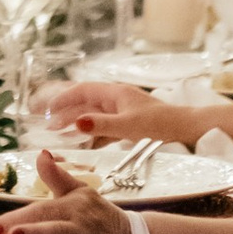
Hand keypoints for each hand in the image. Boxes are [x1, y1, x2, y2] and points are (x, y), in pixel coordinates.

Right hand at [38, 78, 201, 147]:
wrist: (187, 129)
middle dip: (65, 109)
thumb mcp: (128, 126)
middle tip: (45, 120)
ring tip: (58, 132)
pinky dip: (91, 133)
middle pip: (85, 101)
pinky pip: (104, 126)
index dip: (62, 98)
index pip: (82, 90)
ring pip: (94, 114)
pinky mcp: (130, 124)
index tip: (46, 108)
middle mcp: (117, 99)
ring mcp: (123, 111)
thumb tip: (76, 122)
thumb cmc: (160, 125)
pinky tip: (84, 143)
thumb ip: (101, 125)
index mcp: (115, 93)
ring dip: (76, 122)